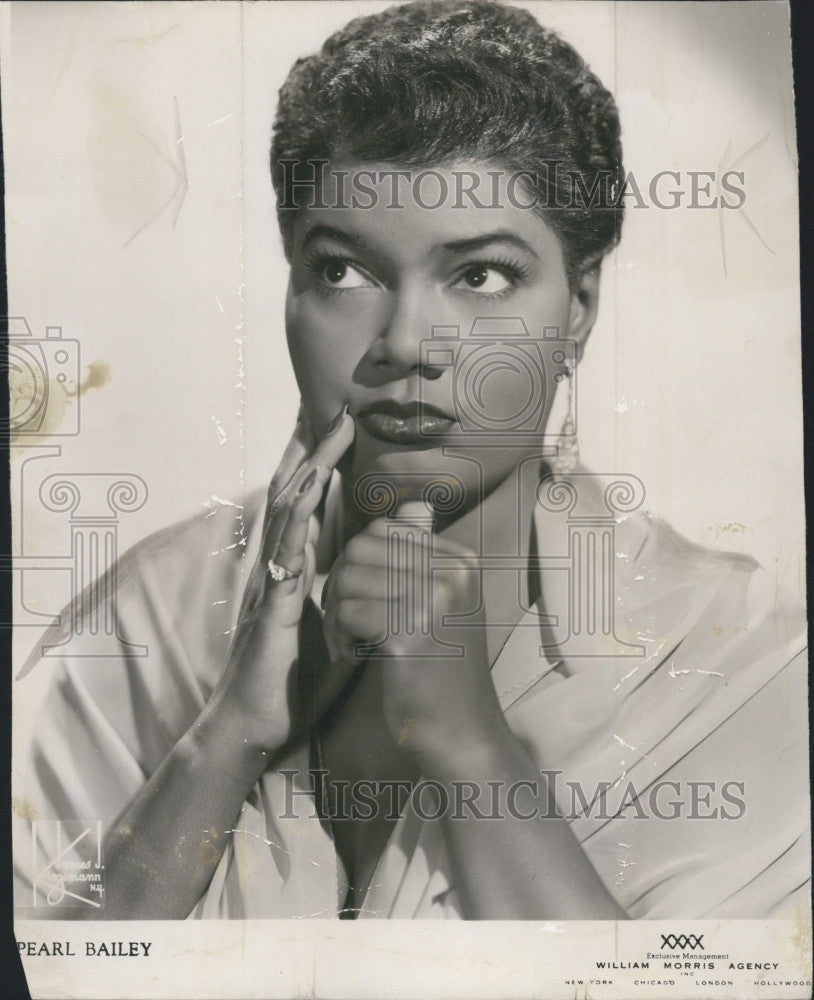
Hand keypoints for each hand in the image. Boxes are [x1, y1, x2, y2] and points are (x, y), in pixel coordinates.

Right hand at [205, 404, 354, 753]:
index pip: (308, 509)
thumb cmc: (287, 686)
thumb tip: (382, 593)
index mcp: (292, 573)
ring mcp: (271, 584)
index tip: (346, 434)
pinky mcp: (271, 606)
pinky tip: (312, 490)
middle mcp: (277, 568)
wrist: (253, 729)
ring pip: (287, 513)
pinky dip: (298, 518)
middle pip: (294, 497)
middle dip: (316, 453)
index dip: (324, 471)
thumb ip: (350, 609)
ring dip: (309, 469)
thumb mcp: (332, 638)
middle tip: (340, 411)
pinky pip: (284, 555)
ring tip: (329, 431)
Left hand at [322, 502, 508, 768]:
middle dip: (339, 582)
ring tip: (349, 641)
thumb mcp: (445, 601)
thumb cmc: (443, 669)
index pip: (384, 529)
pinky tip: (355, 657)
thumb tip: (416, 503)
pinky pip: (346, 612)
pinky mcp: (408, 633)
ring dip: (335, 612)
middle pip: (360, 548)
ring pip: (347, 578)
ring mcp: (432, 601)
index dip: (357, 561)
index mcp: (460, 561)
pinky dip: (339, 636)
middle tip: (346, 622)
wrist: (461, 732)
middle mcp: (451, 573)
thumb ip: (426, 553)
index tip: (364, 599)